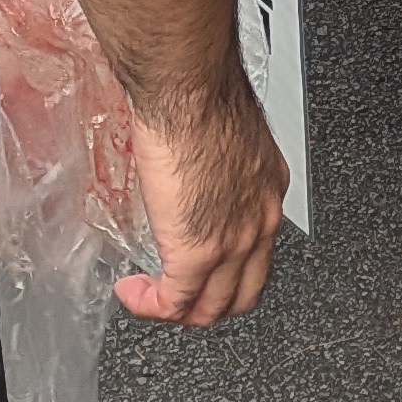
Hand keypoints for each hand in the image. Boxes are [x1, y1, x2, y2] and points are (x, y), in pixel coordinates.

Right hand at [122, 93, 288, 326]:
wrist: (189, 90)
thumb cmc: (202, 93)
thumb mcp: (224, 133)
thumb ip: (213, 156)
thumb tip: (189, 152)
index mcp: (267, 189)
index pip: (257, 250)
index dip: (227, 267)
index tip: (200, 262)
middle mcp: (260, 220)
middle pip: (243, 292)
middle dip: (209, 304)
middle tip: (177, 297)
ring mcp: (232, 241)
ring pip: (212, 307)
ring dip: (180, 311)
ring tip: (152, 299)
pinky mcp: (197, 251)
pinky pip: (175, 301)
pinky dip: (152, 306)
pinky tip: (134, 293)